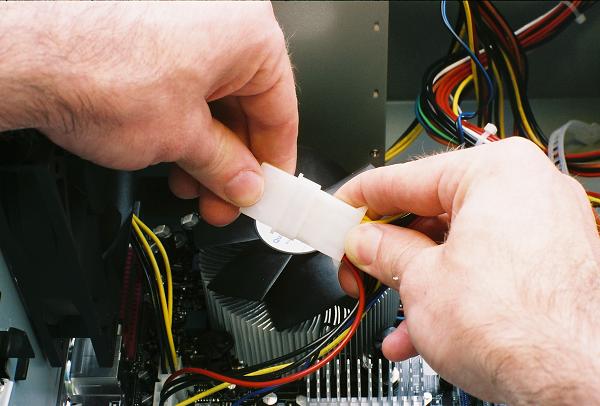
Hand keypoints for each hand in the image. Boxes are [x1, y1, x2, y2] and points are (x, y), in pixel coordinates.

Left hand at [0, 2, 296, 224]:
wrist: (20, 51)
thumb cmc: (95, 69)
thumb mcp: (180, 138)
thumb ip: (225, 167)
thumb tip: (245, 184)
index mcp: (247, 30)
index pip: (280, 110)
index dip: (274, 162)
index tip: (269, 192)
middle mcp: (219, 13)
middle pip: (244, 104)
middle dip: (232, 162)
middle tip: (227, 197)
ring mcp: (182, 16)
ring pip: (211, 95)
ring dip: (204, 147)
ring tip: (190, 182)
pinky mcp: (150, 24)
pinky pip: (184, 79)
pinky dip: (182, 119)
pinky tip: (171, 151)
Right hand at [336, 138, 599, 403]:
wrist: (578, 384)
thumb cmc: (518, 328)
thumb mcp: (420, 281)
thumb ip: (384, 252)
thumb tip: (364, 242)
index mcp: (496, 171)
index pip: (405, 177)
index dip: (361, 199)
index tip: (339, 211)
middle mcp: (529, 190)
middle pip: (434, 212)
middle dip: (389, 249)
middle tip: (357, 263)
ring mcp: (547, 229)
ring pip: (458, 245)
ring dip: (417, 281)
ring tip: (386, 308)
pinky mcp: (555, 264)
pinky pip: (488, 266)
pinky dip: (454, 291)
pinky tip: (423, 327)